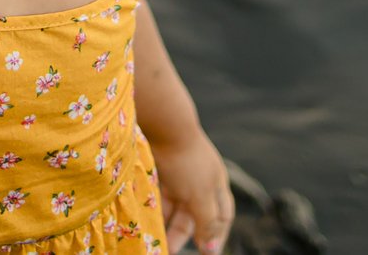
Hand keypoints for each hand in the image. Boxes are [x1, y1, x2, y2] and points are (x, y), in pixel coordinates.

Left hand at [150, 128, 233, 253]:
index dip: (216, 235)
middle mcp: (200, 182)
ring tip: (154, 240)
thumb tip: (214, 249)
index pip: (222, 217)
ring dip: (166, 225)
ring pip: (174, 208)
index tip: (207, 252)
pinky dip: (154, 210)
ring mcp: (179, 176)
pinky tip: (146, 221)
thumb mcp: (201, 196)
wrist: (162, 125)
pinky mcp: (160, 172)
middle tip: (168, 250)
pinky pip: (158, 198)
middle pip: (194, 216)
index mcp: (217, 186)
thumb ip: (208, 223)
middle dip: (182, 234)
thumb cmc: (187, 161)